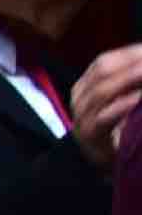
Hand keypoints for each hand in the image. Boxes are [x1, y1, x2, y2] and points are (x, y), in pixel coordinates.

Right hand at [69, 44, 141, 168]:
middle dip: (132, 62)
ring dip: (131, 79)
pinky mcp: (90, 135)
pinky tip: (139, 97)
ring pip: (102, 91)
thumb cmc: (117, 127)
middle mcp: (79, 98)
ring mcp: (81, 117)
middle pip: (102, 71)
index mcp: (84, 86)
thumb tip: (141, 61)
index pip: (104, 62)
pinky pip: (106, 116)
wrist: (103, 161)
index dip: (130, 53)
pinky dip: (125, 104)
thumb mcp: (120, 100)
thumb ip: (128, 83)